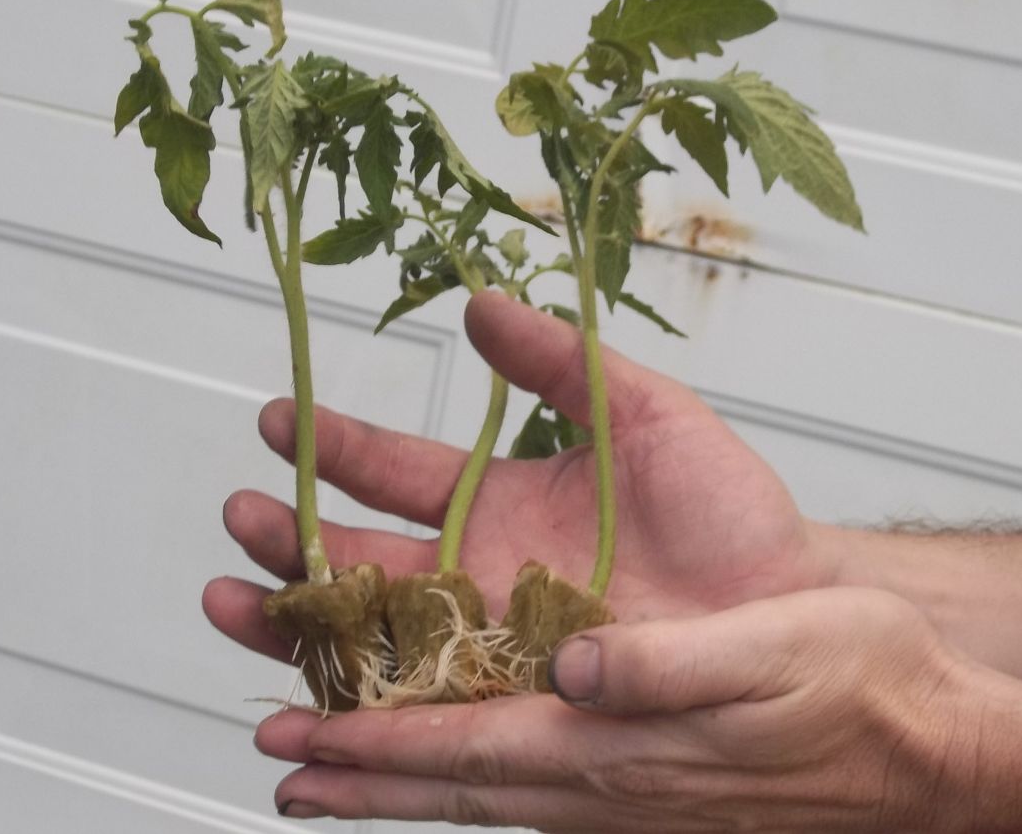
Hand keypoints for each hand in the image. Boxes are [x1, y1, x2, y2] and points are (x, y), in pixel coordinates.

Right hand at [205, 291, 836, 660]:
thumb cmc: (731, 517)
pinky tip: (301, 719)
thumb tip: (482, 301)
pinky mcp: (508, 709)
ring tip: (233, 606)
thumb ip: (562, 361)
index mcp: (498, 502)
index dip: (334, 446)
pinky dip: (351, 719)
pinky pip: (416, 716)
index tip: (278, 418)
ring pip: (367, 637)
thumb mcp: (646, 415)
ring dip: (295, 622)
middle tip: (239, 520)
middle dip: (291, 541)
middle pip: (358, 559)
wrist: (788, 615)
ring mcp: (485, 646)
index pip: (393, 470)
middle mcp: (477, 575)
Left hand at [254, 587, 990, 831]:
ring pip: (482, 794)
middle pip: (451, 785)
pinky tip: (455, 774)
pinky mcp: (648, 788)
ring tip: (330, 781)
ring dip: (396, 784)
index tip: (295, 740)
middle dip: (356, 774)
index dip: (371, 747)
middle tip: (278, 766)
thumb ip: (664, 669)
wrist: (931, 747)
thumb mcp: (767, 657)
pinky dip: (465, 782)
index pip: (465, 752)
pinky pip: (529, 791)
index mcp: (619, 747)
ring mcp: (625, 797)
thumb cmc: (857, 686)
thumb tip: (572, 669)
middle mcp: (605, 784)